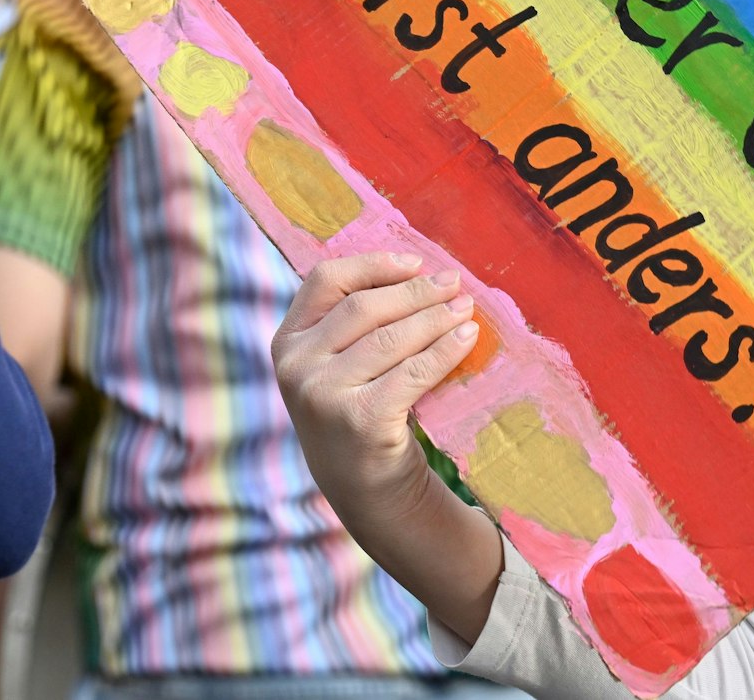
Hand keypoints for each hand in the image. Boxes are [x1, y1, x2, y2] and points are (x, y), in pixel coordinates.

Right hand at [271, 252, 479, 526]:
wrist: (366, 490)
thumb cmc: (359, 413)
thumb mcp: (338, 366)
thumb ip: (355, 324)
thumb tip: (422, 274)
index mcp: (287, 342)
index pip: (325, 281)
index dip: (372, 265)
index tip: (415, 263)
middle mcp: (296, 366)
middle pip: (364, 306)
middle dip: (415, 292)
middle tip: (454, 283)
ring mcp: (323, 395)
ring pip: (391, 337)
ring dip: (436, 317)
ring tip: (465, 308)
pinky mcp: (360, 419)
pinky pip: (413, 371)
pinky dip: (444, 350)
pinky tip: (466, 338)